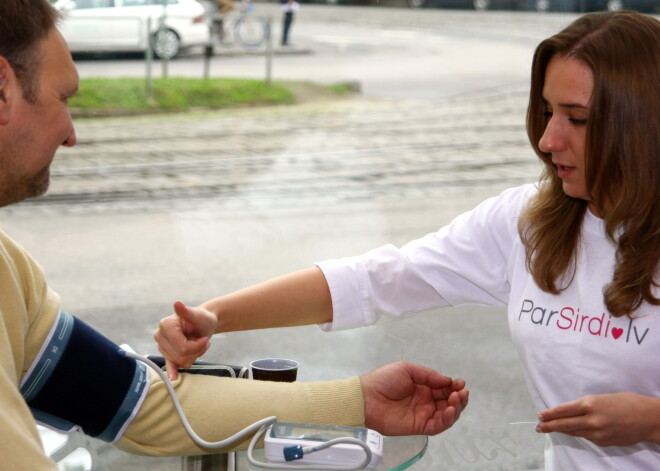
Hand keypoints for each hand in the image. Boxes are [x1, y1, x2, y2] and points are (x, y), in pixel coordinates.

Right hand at [154, 301, 216, 379]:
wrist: (204, 323)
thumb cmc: (202, 318)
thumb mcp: (199, 315)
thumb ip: (188, 312)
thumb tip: (177, 304)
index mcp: (165, 325)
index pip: (182, 348)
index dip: (197, 346)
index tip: (205, 339)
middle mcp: (160, 335)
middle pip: (181, 356)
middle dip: (196, 351)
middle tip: (204, 341)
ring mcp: (162, 346)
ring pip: (180, 361)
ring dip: (194, 355)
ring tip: (199, 344)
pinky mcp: (167, 353)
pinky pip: (169, 365)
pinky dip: (171, 371)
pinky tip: (173, 378)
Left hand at [360, 361, 468, 435]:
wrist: (366, 398)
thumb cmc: (383, 380)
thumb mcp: (407, 369)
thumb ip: (428, 375)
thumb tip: (447, 381)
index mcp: (422, 386)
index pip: (444, 388)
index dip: (454, 386)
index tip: (460, 383)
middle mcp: (425, 401)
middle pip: (449, 402)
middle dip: (459, 397)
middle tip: (462, 391)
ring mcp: (423, 414)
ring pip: (447, 414)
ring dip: (456, 408)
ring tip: (457, 399)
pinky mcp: (419, 426)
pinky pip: (438, 426)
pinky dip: (447, 419)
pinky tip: (450, 410)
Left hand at [537, 393, 659, 446]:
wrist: (649, 419)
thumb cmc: (626, 402)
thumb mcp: (601, 398)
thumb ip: (585, 406)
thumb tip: (569, 411)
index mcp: (590, 404)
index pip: (563, 410)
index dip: (550, 414)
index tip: (540, 415)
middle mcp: (592, 420)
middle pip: (564, 424)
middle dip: (549, 426)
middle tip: (538, 426)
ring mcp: (598, 434)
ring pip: (574, 432)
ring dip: (561, 430)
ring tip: (550, 429)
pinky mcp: (603, 442)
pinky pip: (586, 437)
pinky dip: (578, 433)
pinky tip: (573, 431)